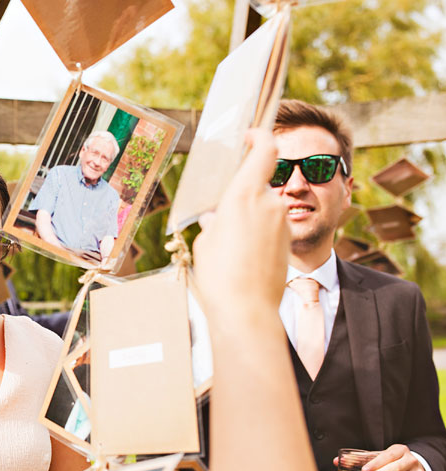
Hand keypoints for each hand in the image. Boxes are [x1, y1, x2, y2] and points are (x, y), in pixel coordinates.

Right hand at [192, 129, 288, 320]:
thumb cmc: (221, 276)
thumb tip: (216, 218)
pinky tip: (245, 259)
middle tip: (222, 222)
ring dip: (249, 220)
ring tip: (232, 249)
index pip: (264, 150)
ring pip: (264, 209)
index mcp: (244, 195)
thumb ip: (214, 223)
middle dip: (241, 198)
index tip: (250, 135)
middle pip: (257, 186)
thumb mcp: (206, 244)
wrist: (247, 311)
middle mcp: (268, 203)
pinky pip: (271, 228)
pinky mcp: (288, 241)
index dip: (260, 136)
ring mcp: (282, 223)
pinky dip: (259, 236)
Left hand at [332, 444, 429, 470]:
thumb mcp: (380, 457)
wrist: (417, 469)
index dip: (376, 463)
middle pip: (395, 470)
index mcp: (400, 450)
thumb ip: (360, 459)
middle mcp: (411, 461)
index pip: (388, 455)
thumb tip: (337, 462)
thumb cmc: (392, 462)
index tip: (364, 470)